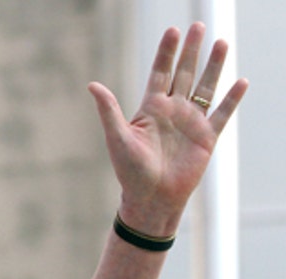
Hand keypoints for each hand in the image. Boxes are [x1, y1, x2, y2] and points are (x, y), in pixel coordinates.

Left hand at [87, 22, 247, 234]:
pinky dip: (231, 99)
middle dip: (192, 50)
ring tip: (222, 43)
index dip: (166, 52)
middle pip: (185, 73)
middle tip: (199, 25)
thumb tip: (92, 84)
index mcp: (151, 108)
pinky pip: (222, 114)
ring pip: (206, 87)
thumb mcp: (118, 137)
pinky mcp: (207, 137)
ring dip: (215, 66)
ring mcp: (191, 122)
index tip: (173, 30)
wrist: (150, 198)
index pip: (160, 72)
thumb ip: (109, 110)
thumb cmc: (130, 171)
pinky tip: (240, 82)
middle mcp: (173, 110)